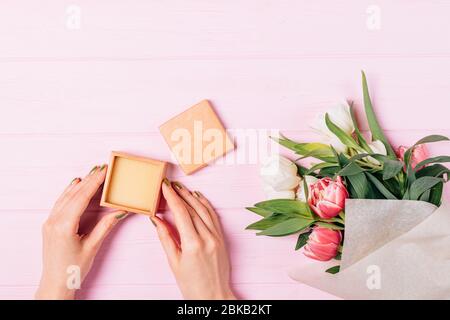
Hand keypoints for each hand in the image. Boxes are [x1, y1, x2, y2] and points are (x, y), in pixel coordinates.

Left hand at [35, 165, 127, 299]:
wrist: (56, 283)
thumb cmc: (73, 269)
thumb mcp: (92, 247)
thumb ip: (105, 226)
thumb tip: (120, 211)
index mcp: (64, 226)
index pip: (81, 197)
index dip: (94, 182)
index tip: (104, 171)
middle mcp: (54, 221)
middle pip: (74, 193)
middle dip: (90, 179)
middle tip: (103, 168)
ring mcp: (50, 222)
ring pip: (66, 196)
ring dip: (81, 183)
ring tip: (93, 172)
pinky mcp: (50, 224)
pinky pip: (60, 202)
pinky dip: (70, 191)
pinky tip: (76, 184)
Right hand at [151, 179, 235, 299]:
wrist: (213, 296)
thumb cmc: (191, 284)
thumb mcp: (174, 262)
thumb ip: (165, 238)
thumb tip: (156, 219)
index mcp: (193, 244)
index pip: (181, 213)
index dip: (172, 197)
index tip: (164, 186)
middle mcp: (207, 238)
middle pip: (192, 209)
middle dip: (180, 194)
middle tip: (170, 184)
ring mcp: (217, 237)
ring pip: (204, 210)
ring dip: (192, 197)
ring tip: (181, 188)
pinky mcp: (222, 238)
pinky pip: (213, 216)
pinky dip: (205, 205)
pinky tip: (198, 198)